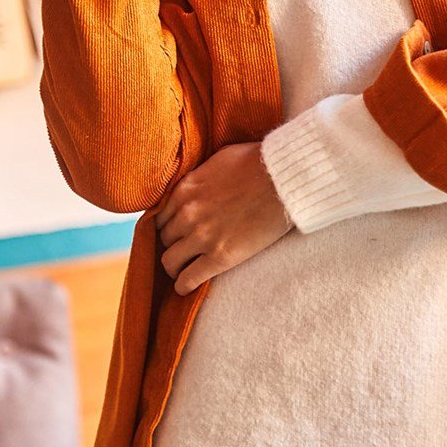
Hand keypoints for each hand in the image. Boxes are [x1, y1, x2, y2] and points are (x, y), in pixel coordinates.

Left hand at [154, 141, 293, 295]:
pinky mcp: (220, 256)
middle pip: (164, 239)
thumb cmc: (259, 163)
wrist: (285, 180)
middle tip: (186, 249)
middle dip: (174, 244)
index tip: (178, 232)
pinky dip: (184, 285)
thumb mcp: (219, 159)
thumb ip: (200, 176)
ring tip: (184, 270)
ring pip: (170, 261)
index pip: (160, 216)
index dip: (170, 226)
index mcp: (185, 189)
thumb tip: (197, 183)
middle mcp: (187, 213)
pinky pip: (189, 279)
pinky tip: (186, 287)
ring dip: (176, 266)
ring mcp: (202, 236)